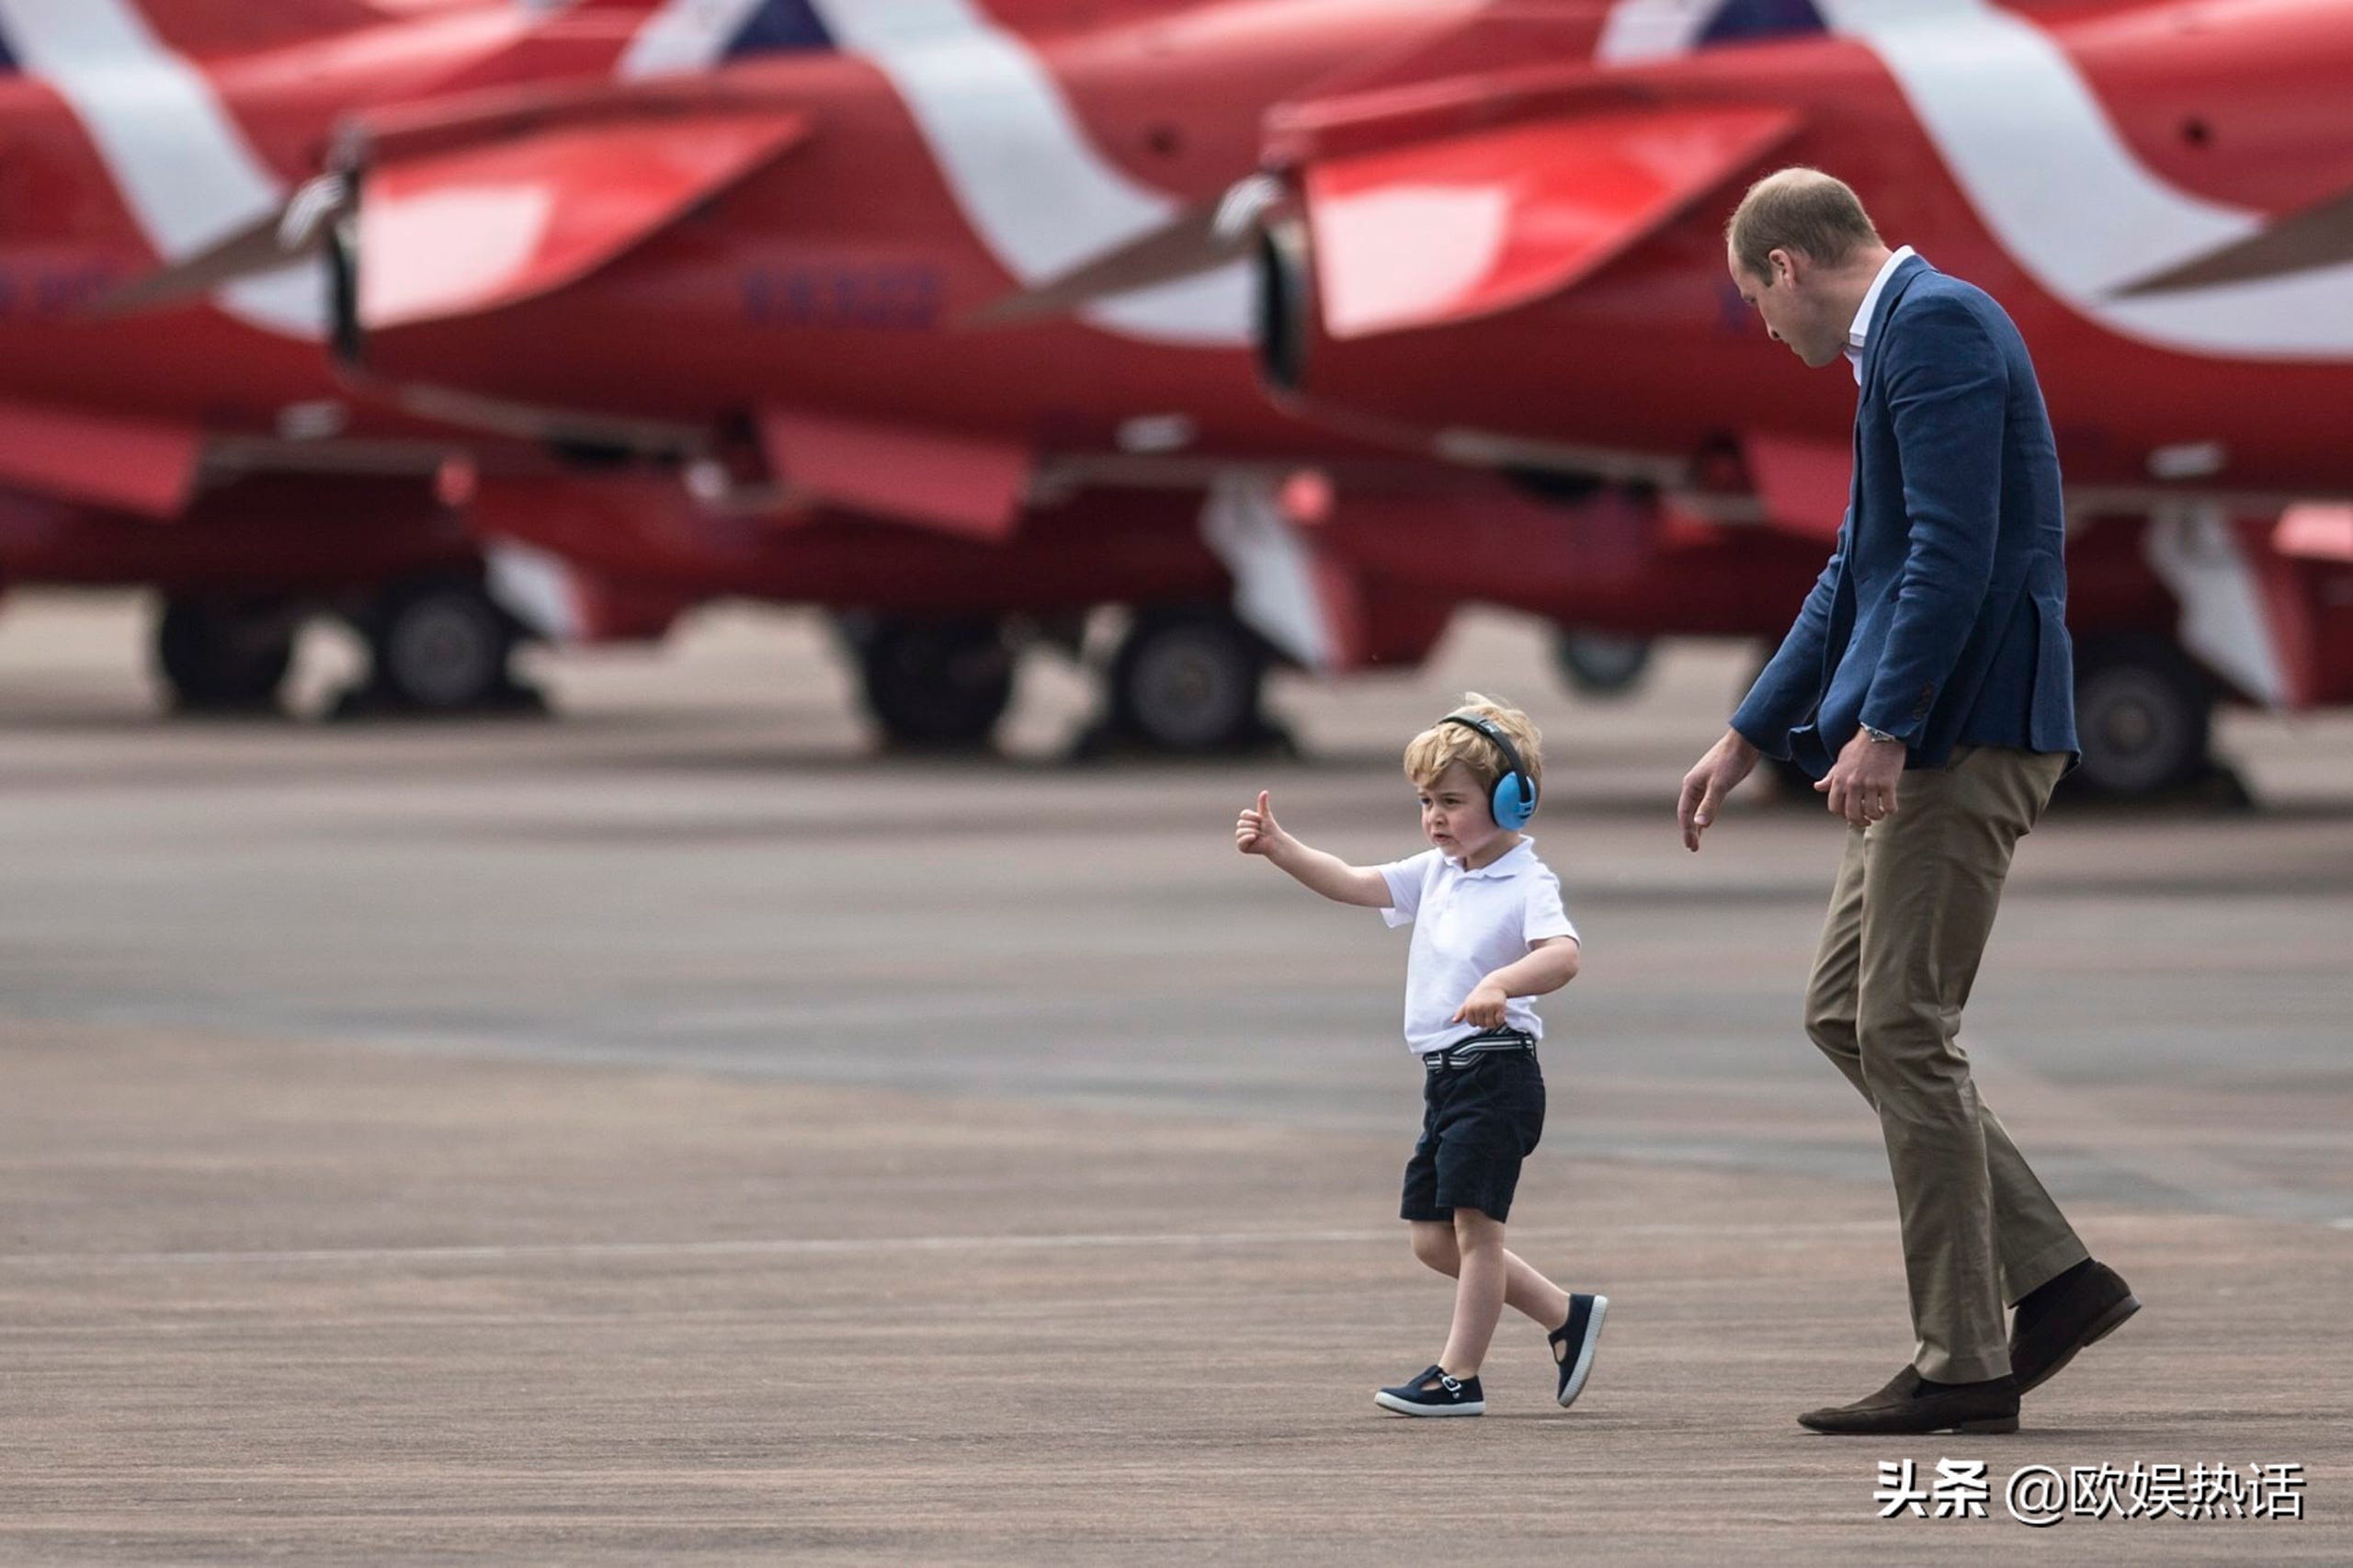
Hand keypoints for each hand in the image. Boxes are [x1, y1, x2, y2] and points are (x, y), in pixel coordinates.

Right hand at [1235, 790, 1288, 856]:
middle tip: (1261, 830)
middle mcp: (1242, 829)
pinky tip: (1254, 839)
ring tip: (1259, 835)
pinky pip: (1240, 841)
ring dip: (1253, 832)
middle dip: (1254, 825)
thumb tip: (1265, 792)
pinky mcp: (1242, 847)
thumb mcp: (1265, 815)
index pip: (1243, 814)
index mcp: (1246, 820)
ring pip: (1240, 831)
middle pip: (1241, 823)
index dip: (1253, 816)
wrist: (1275, 841)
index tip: (1260, 819)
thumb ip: (1263, 804)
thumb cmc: (1271, 828)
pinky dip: (1248, 838)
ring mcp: (1241, 838)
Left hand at [1451, 978, 1508, 1028]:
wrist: (1494, 985)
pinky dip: (1501, 1021)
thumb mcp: (1468, 1001)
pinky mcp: (1498, 1006)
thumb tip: (1454, 1021)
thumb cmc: (1480, 995)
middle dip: (1486, 1022)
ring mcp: (1488, 1006)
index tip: (1481, 1015)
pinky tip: (1500, 1016)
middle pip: (1482, 1025)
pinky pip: (1499, 1021)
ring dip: (1494, 1024)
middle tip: (1489, 1015)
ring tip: (1494, 1017)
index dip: (1478, 1021)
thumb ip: (1461, 1012)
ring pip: (1490, 1025)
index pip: (1473, 1024)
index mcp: (1469, 1007)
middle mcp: (1478, 1007)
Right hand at [1678, 728, 1758, 851]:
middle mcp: (1695, 785)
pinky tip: (1706, 822)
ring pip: (1697, 808)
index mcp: (1690, 785)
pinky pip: (1707, 803)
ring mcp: (1706, 784)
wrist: (1744, 743)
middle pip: (1688, 812)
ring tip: (1697, 840)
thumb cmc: (1730, 761)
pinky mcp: (1717, 783)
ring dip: (1696, 824)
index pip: (1684, 813)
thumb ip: (1709, 805)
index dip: (1687, 830)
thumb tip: (1700, 825)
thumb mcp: (1719, 785)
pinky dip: (1705, 815)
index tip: (1691, 846)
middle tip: (1693, 848)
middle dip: (1690, 830)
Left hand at [1815, 727, 1904, 827]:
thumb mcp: (1841, 760)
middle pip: (1852, 815)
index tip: (1850, 815)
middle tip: (1867, 821)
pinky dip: (1891, 810)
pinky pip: (1888, 806)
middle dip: (1860, 822)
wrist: (1881, 732)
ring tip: (1880, 812)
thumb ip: (1831, 776)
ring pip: (1871, 813)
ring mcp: (1870, 784)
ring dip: (1877, 816)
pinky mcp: (1887, 783)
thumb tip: (1817, 787)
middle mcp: (1852, 784)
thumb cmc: (1860, 746)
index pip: (1834, 808)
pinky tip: (1891, 806)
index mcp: (1839, 780)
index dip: (1842, 815)